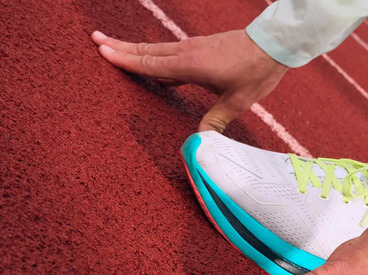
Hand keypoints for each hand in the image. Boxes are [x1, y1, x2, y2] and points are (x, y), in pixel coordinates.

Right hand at [91, 30, 288, 131]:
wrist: (273, 45)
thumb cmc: (256, 73)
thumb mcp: (237, 102)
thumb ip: (216, 120)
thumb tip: (200, 142)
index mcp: (190, 65)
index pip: (151, 63)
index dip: (125, 59)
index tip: (101, 50)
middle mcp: (188, 52)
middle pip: (147, 50)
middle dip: (121, 46)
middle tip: (95, 39)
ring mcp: (195, 47)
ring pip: (158, 48)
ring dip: (135, 48)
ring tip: (114, 45)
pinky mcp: (203, 46)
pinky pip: (172, 51)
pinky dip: (156, 53)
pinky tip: (155, 61)